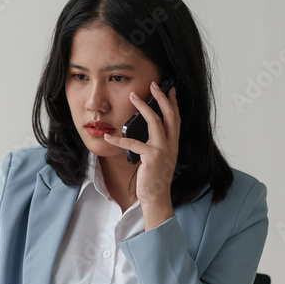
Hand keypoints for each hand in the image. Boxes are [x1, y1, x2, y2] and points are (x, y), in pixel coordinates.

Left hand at [103, 81, 180, 227]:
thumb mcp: (158, 158)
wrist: (157, 198)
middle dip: (162, 98)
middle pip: (169, 115)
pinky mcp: (152, 157)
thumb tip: (144, 130)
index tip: (171, 89)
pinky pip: (134, 143)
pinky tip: (108, 136)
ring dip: (143, 107)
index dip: (174, 103)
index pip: (176, 119)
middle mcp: (171, 145)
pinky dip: (118, 140)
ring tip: (133, 97)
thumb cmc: (154, 178)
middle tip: (153, 85)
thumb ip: (155, 144)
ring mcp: (163, 150)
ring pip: (155, 122)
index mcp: (174, 144)